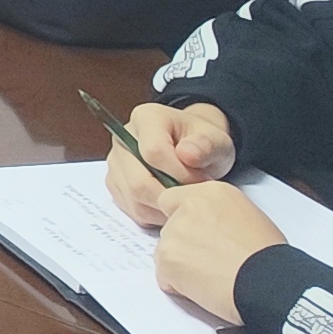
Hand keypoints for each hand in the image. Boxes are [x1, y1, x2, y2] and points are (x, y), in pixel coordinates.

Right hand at [103, 100, 235, 227]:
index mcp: (146, 118)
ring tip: (184, 199)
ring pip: (134, 199)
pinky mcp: (116, 184)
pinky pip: (133, 209)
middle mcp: (123, 139)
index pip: (153, 151)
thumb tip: (187, 154)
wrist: (193, 150)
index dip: (179, 173)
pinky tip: (171, 205)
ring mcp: (116, 163)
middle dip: (170, 195)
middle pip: (138, 181)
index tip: (201, 179)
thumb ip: (207, 145)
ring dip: (163, 208)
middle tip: (192, 196)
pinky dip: (155, 214)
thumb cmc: (203, 143)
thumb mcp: (216, 140)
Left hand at [149, 179, 286, 326]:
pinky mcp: (168, 258)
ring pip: (165, 251)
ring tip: (211, 276)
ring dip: (180, 266)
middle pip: (169, 227)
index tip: (194, 234)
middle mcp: (188, 207)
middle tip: (208, 261)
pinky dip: (178, 286)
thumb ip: (218, 213)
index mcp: (211, 193)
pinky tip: (204, 288)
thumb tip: (209, 226)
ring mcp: (174, 232)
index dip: (183, 220)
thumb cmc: (267, 257)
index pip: (174, 199)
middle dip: (183, 245)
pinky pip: (164, 276)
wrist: (268, 283)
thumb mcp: (249, 216)